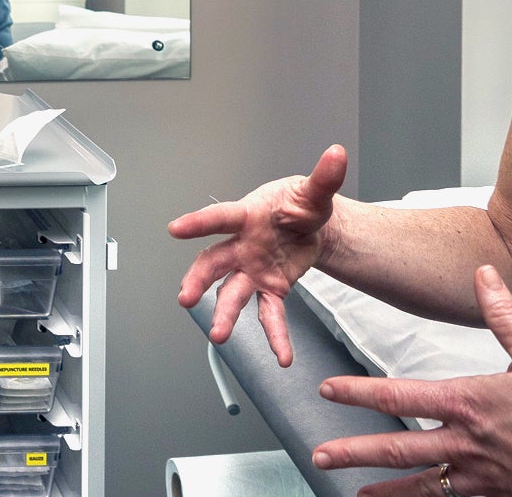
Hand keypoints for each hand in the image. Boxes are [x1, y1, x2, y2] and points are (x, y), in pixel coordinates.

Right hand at [168, 143, 347, 365]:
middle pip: (213, 262)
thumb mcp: (314, 192)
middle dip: (197, 280)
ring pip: (231, 292)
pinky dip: (275, 336)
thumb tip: (336, 154)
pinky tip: (281, 356)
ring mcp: (253, 270)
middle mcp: (243, 246)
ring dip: (223, 313)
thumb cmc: (302, 205)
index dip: (198, 223)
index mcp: (249, 216)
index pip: (221, 218)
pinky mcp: (270, 289)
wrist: (315, 228)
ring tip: (219, 335)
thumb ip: (324, 178)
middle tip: (186, 297)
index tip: (175, 228)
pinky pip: (269, 314)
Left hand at [313, 266, 511, 496]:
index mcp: (468, 404)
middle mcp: (465, 443)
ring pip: (419, 485)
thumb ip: (503, 315)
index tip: (327, 390)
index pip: (399, 397)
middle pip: (397, 448)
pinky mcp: (496, 496)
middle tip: (320, 455)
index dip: (359, 393)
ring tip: (353, 493)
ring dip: (383, 489)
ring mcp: (479, 476)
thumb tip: (483, 273)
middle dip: (354, 451)